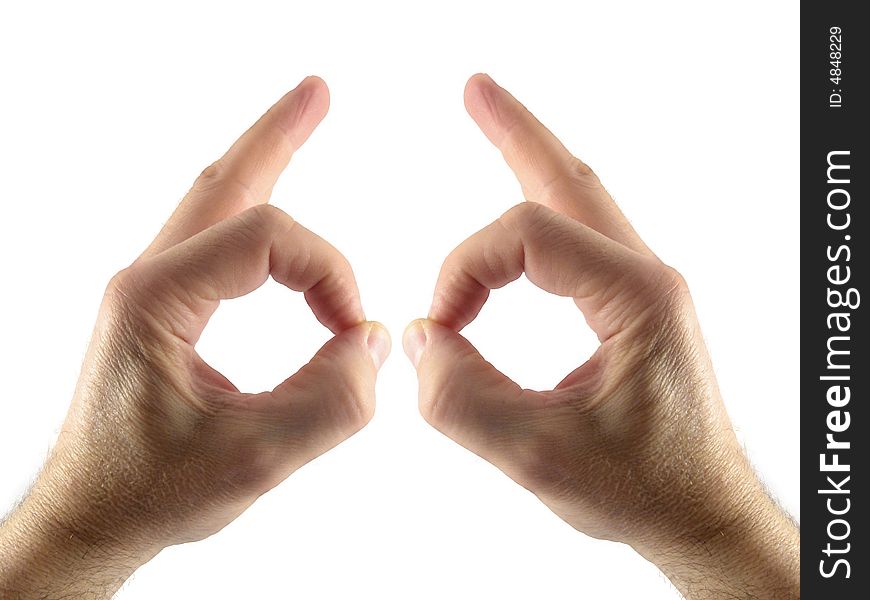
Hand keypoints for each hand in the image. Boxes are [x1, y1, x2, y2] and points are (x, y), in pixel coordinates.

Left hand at [0, 76, 389, 597]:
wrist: (91, 518)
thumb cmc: (153, 492)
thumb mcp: (254, 460)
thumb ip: (330, 401)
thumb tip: (374, 341)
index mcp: (156, 299)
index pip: (266, 239)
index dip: (330, 272)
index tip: (357, 331)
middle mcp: (146, 279)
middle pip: (223, 180)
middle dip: (276, 135)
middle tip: (318, 91)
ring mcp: (149, 290)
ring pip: (211, 201)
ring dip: (260, 161)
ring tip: (299, 122)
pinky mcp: (159, 309)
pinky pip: (211, 240)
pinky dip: (250, 213)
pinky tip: (271, 212)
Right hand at [403, 74, 798, 598]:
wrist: (700, 514)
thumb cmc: (642, 490)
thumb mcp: (540, 457)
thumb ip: (464, 400)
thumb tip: (420, 340)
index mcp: (636, 296)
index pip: (527, 237)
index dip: (464, 269)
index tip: (437, 327)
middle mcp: (647, 277)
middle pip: (571, 180)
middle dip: (518, 133)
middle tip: (475, 90)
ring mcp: (644, 288)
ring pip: (582, 201)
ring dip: (533, 161)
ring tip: (494, 120)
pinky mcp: (634, 308)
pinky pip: (583, 240)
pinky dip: (544, 214)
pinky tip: (521, 216)